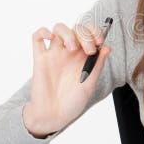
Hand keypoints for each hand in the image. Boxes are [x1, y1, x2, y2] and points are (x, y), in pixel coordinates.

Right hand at [22, 21, 110, 137]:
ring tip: (71, 48)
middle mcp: (69, 52)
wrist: (54, 115)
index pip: (90, 33)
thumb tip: (107, 47)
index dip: (95, 32)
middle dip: (85, 35)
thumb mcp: (90, 84)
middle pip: (76, 28)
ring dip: (67, 32)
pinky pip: (36, 38)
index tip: (99, 42)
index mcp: (83, 56)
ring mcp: (54, 54)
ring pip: (58, 28)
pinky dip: (42, 31)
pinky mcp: (40, 59)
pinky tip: (49, 37)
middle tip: (88, 50)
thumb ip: (98, 65)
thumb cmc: (73, 101)